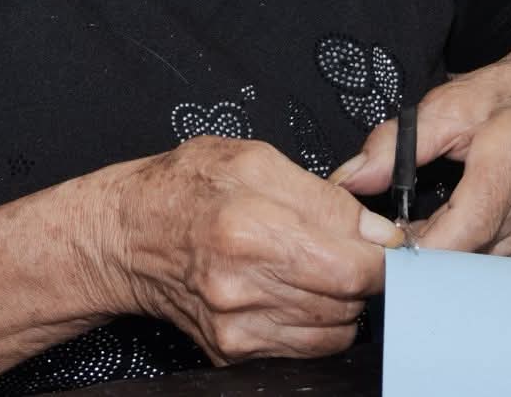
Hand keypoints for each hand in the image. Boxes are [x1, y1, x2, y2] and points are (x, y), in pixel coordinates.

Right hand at [101, 136, 397, 365]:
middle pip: (349, 300)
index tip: (384, 244)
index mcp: (252, 228)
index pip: (355, 266)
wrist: (126, 235)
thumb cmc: (184, 188)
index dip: (382, 256)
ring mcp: (238, 325)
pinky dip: (313, 322)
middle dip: (358, 273)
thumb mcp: (254, 160)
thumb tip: (378, 231)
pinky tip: (291, 290)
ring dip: (338, 299)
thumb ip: (324, 195)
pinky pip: (307, 347)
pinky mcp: (233, 351)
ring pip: (335, 329)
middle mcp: (244, 285)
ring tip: (310, 266)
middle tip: (340, 247)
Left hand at [332, 61, 510, 256]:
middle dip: (424, 253)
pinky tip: (451, 236)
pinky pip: (493, 270)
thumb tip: (351, 179)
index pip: (469, 223)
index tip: (387, 241)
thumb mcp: (449, 101)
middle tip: (393, 236)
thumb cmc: (509, 101)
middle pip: (470, 253)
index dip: (423, 244)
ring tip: (419, 231)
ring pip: (478, 268)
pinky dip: (465, 259)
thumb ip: (395, 142)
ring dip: (443, 258)